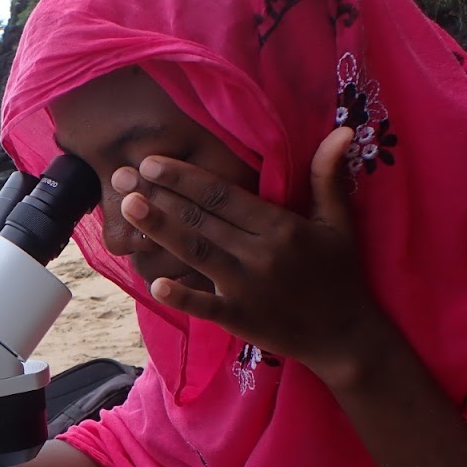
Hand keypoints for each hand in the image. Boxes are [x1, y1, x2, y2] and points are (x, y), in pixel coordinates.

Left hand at [113, 127, 384, 381]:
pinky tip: (154, 284)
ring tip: (127, 208)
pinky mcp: (241, 319)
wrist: (345, 336)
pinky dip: (182, 296)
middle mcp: (261, 254)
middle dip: (160, 196)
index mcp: (281, 226)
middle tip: (121, 176)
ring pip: (197, 253)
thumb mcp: (339, 223)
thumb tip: (342, 130)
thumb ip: (328, 177)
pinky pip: (206, 305)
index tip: (152, 162)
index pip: (224, 195)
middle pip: (202, 219)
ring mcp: (248, 288)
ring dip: (160, 230)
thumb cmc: (340, 274)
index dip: (186, 177)